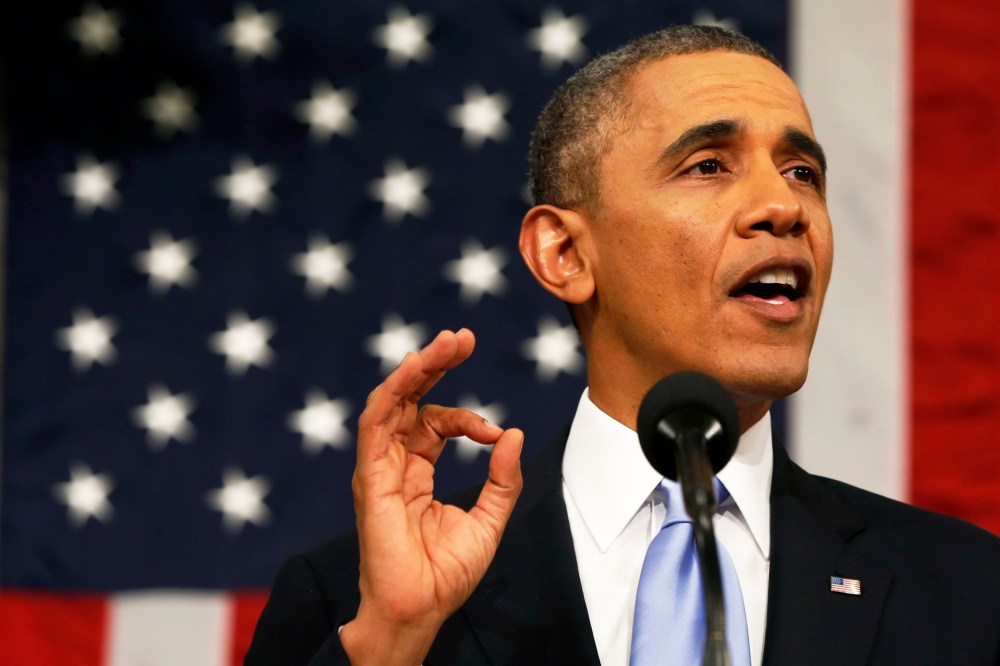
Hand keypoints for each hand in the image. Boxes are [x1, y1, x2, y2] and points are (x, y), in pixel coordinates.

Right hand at [339, 329, 523, 664]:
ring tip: (445, 344)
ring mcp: (380, 468)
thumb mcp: (489, 519)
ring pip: (392, 403)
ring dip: (417, 370)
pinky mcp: (370, 476)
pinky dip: (393, 394)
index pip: (436, 423)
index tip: (493, 433)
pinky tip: (415, 370)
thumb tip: (512, 432)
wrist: (420, 608)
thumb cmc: (447, 573)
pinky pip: (376, 425)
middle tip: (463, 338)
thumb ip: (502, 478)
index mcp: (418, 471)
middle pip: (411, 401)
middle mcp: (395, 463)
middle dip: (436, 366)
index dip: (467, 418)